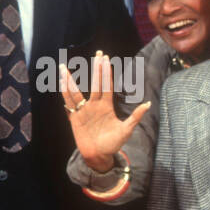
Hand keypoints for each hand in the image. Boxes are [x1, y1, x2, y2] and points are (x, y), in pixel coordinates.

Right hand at [60, 52, 149, 172]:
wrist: (99, 156)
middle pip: (95, 83)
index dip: (106, 72)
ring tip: (64, 68)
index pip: (106, 85)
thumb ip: (135, 116)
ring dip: (71, 80)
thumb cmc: (113, 143)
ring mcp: (84, 111)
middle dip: (96, 68)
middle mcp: (94, 105)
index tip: (106, 59)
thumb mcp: (126, 130)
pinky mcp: (75, 119)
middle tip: (99, 53)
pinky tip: (61, 84)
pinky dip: (65, 94)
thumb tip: (148, 103)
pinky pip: (69, 104)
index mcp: (106, 106)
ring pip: (76, 92)